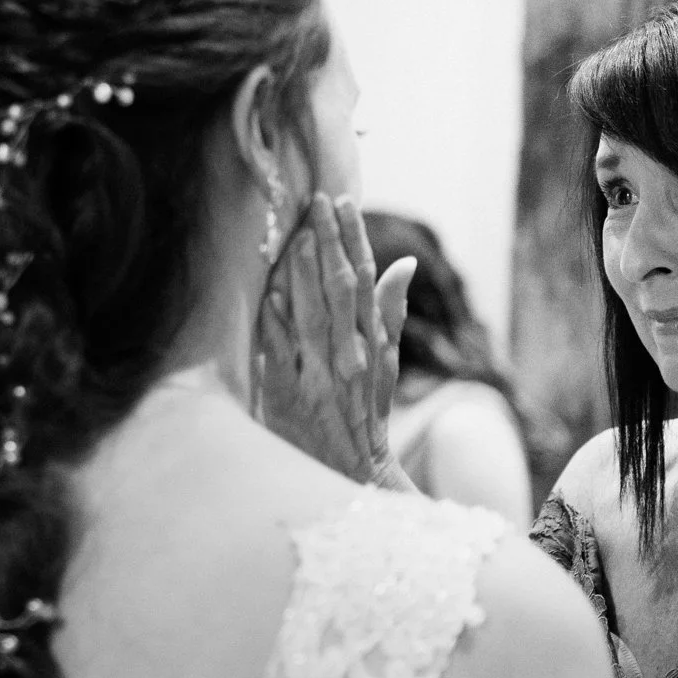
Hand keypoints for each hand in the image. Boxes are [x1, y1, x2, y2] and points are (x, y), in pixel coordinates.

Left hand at [254, 193, 415, 483]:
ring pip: (313, 316)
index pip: (366, 281)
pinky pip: (283, 356)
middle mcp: (349, 357)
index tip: (344, 202)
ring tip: (296, 234)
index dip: (354, 239)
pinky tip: (271, 294)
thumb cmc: (367, 416)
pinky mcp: (291, 399)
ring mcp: (320, 378)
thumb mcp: (388, 366)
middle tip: (316, 201)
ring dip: (304, 274)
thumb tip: (406, 264)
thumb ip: (392, 314)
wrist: (355, 476)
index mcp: (372, 344)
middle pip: (340, 290)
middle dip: (328, 242)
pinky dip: (278, 324)